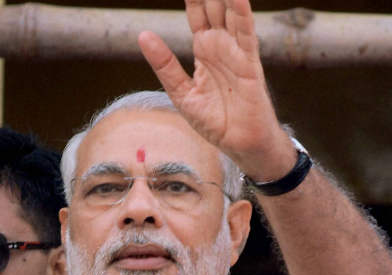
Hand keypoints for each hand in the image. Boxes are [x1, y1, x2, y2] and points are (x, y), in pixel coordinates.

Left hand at [139, 0, 292, 177]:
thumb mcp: (181, 93)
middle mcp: (221, 45)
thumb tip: (142, 35)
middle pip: (213, 5)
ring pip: (229, 11)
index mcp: (205, 51)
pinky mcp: (249, 63)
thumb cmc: (216, 122)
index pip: (197, 13)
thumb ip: (165, 64)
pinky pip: (245, 32)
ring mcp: (236, 51)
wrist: (241, 145)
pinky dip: (240, 11)